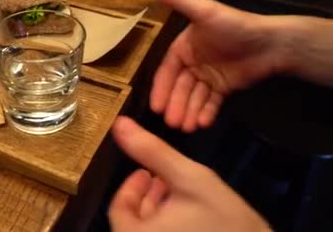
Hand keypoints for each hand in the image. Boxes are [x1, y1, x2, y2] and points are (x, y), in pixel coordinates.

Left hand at [108, 117, 269, 231]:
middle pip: (132, 222)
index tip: (148, 172)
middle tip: (163, 179)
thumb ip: (152, 151)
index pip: (118, 209)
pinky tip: (186, 216)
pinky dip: (167, 226)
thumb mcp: (189, 178)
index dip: (132, 186)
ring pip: (147, 231)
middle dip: (146, 197)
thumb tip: (119, 123)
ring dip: (157, 211)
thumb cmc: (226, 220)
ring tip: (176, 194)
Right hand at [149, 0, 281, 131]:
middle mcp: (193, 62)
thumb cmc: (235, 25)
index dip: (160, 88)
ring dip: (188, 112)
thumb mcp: (204, 10)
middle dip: (175, 105)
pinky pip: (211, 102)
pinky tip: (201, 123)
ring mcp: (208, 76)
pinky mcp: (224, 88)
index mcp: (184, 46)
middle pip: (179, 87)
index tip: (155, 106)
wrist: (271, 42)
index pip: (167, 70)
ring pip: (193, 97)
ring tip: (186, 127)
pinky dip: (205, 112)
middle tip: (172, 123)